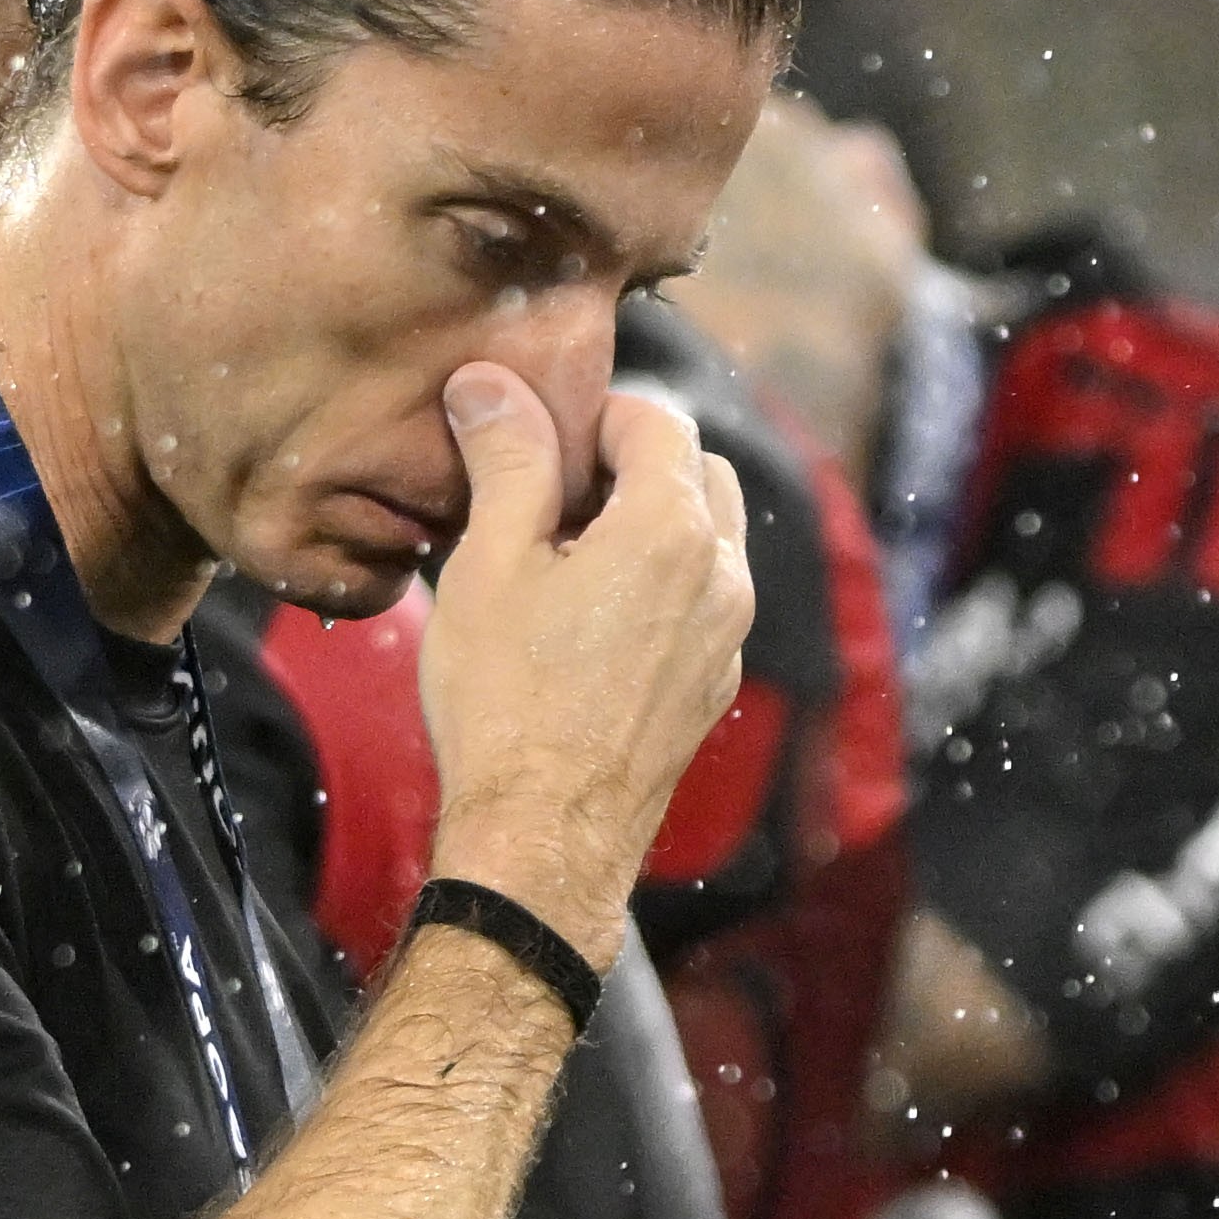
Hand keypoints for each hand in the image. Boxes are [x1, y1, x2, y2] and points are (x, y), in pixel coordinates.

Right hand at [411, 362, 753, 968]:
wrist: (542, 836)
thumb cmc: (506, 700)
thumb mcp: (490, 563)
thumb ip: (506, 460)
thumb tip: (492, 383)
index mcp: (673, 528)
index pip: (655, 420)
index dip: (591, 418)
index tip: (535, 447)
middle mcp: (722, 575)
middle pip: (695, 472)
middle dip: (630, 466)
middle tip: (550, 498)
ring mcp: (727, 635)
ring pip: (706, 538)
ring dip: (648, 525)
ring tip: (564, 561)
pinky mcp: (714, 683)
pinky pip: (700, 602)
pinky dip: (659, 585)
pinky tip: (587, 624)